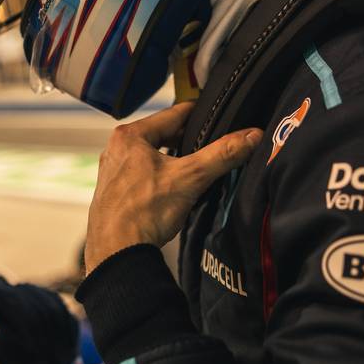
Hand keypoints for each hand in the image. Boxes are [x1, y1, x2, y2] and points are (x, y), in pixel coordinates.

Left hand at [85, 102, 261, 274]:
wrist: (117, 252)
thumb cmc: (142, 213)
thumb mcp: (191, 178)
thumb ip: (222, 154)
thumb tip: (250, 137)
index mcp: (130, 136)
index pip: (173, 114)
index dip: (199, 114)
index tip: (216, 112)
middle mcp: (116, 150)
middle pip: (161, 135)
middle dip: (186, 140)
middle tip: (211, 143)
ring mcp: (113, 172)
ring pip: (151, 156)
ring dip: (172, 160)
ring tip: (195, 167)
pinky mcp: (114, 192)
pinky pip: (142, 175)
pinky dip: (160, 177)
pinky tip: (173, 189)